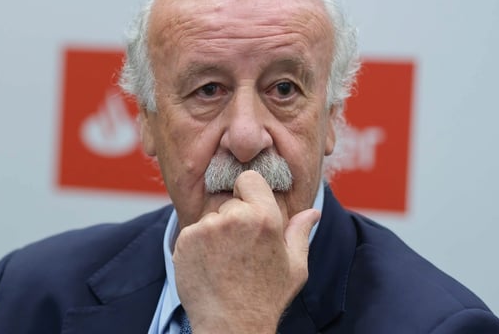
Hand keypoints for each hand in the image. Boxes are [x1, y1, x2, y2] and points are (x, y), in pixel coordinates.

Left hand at [173, 170, 319, 333]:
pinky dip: (197, 245)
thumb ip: (300, 233)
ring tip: (225, 262)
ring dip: (215, 233)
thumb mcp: (294, 267)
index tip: (250, 209)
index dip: (249, 193)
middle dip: (234, 219)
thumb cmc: (266, 298)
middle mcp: (234, 218)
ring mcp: (206, 228)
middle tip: (240, 249)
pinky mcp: (185, 240)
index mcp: (264, 218)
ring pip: (210, 218)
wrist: (231, 326)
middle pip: (229, 202)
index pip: (249, 179)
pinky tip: (209, 266)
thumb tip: (312, 213)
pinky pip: (192, 232)